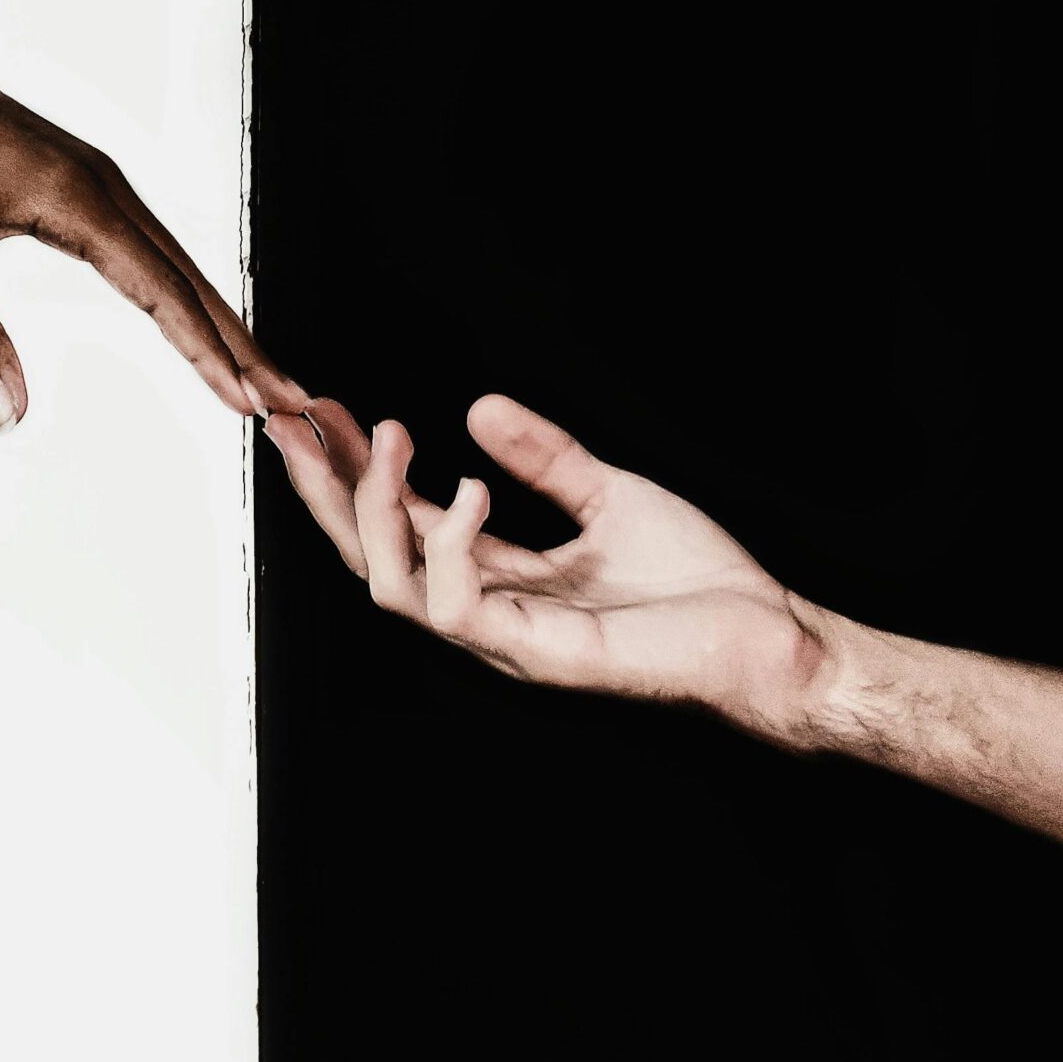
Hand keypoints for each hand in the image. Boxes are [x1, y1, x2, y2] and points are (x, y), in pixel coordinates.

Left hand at [0, 7, 302, 430]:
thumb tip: (7, 418)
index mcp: (75, 199)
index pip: (161, 291)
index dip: (207, 353)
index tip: (250, 404)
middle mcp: (103, 182)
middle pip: (190, 278)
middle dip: (241, 345)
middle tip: (291, 405)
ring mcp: (97, 176)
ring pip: (176, 260)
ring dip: (219, 319)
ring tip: (257, 375)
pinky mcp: (82, 177)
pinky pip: (149, 243)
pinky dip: (182, 289)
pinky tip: (194, 318)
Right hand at [266, 392, 824, 735]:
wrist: (767, 638)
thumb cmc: (698, 585)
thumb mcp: (610, 493)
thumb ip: (544, 456)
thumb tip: (478, 406)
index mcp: (500, 576)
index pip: (399, 525)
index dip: (353, 470)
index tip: (322, 408)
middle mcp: (488, 611)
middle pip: (369, 557)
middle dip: (324, 490)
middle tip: (294, 421)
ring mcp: (507, 639)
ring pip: (391, 584)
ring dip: (374, 507)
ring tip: (386, 436)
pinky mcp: (539, 654)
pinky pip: (458, 605)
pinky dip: (452, 544)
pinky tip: (470, 490)